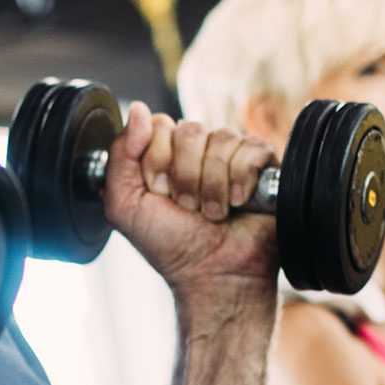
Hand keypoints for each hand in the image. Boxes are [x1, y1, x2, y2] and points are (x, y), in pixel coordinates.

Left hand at [102, 102, 277, 293]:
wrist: (212, 275)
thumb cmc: (170, 245)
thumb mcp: (124, 204)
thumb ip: (120, 155)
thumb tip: (137, 109)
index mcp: (166, 153)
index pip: (159, 125)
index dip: (157, 161)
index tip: (159, 193)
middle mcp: (199, 150)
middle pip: (189, 131)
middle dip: (184, 177)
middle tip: (187, 208)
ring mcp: (232, 155)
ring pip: (220, 139)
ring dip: (211, 185)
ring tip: (212, 213)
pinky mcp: (264, 164)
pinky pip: (251, 149)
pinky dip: (240, 181)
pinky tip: (237, 203)